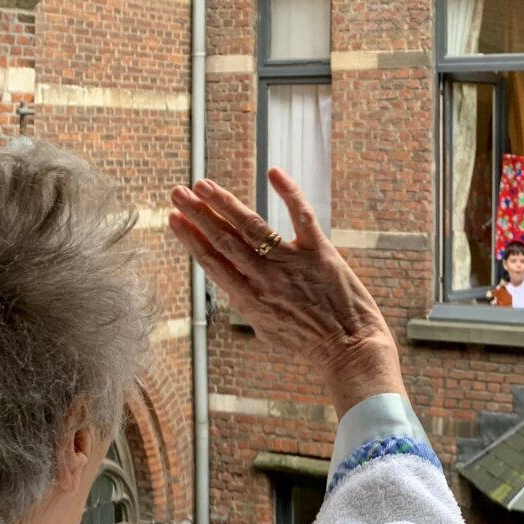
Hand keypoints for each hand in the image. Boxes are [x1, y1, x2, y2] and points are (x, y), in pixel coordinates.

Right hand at [168, 169, 404, 417]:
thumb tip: (232, 286)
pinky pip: (301, 217)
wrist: (349, 351)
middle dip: (198, 214)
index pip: (213, 263)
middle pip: (224, 240)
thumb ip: (248, 303)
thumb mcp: (267, 329)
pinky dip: (289, 193)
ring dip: (225, 203)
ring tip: (204, 185)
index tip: (173, 219)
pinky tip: (274, 173)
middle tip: (177, 192)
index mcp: (249, 299)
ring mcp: (291, 264)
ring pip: (252, 227)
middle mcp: (265, 279)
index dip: (191, 239)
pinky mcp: (319, 254)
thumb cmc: (310, 343)